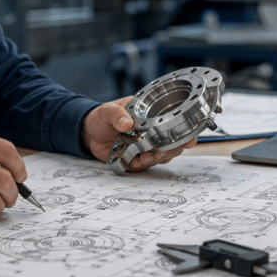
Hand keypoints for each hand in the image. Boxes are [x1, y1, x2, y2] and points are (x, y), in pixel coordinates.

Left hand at [81, 97, 197, 171]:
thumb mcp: (106, 111)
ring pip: (161, 155)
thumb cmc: (100, 117)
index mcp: (149, 114)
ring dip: (155, 158)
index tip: (189, 139)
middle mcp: (151, 130)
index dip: (185, 130)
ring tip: (144, 158)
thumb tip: (126, 122)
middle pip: (172, 142)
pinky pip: (145, 164)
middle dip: (170, 150)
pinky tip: (135, 162)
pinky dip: (142, 165)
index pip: (173, 120)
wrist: (87, 133)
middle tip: (160, 153)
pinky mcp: (136, 157)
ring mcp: (145, 145)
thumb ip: (115, 114)